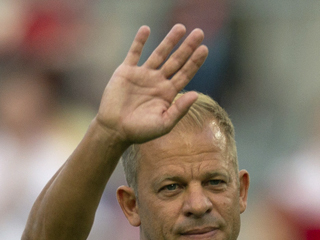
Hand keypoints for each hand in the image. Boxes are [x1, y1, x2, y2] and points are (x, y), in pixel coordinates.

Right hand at [96, 24, 207, 145]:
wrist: (114, 130)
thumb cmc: (140, 131)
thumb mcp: (164, 124)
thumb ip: (179, 110)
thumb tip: (195, 95)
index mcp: (168, 93)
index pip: (185, 74)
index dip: (195, 62)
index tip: (205, 49)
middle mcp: (157, 81)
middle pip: (176, 60)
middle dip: (187, 47)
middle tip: (199, 32)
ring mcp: (142, 75)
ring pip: (159, 53)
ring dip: (169, 40)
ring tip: (180, 27)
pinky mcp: (126, 72)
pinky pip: (134, 53)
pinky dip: (139, 41)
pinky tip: (146, 29)